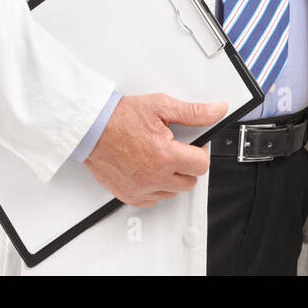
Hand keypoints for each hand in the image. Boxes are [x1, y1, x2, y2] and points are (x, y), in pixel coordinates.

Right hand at [84, 93, 227, 208]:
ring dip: (172, 178)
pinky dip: (156, 188)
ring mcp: (141, 189)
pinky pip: (154, 201)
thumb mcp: (161, 106)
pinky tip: (150, 170)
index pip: (201, 165)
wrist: (91, 128)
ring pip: (173, 193)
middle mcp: (154, 176)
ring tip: (160, 158)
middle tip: (176, 150)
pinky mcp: (130, 196)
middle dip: (188, 165)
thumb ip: (193, 112)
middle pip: (190, 181)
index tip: (193, 146)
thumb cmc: (120, 117)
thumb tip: (216, 111)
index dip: (200, 152)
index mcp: (165, 155)